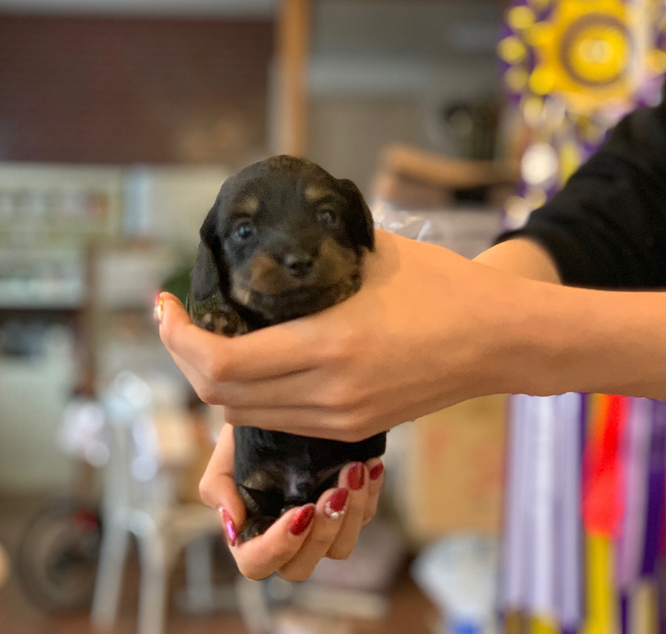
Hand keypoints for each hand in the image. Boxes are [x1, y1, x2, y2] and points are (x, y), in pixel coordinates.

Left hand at [158, 229, 531, 440]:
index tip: (163, 304)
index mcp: (330, 347)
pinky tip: (249, 363)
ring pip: (243, 415)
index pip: (220, 362)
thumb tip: (269, 236)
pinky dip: (250, 396)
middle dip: (184, 358)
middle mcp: (328, 395)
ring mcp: (341, 419)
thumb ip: (316, 252)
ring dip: (213, 381)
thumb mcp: (374, 254)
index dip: (177, 337)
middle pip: (220, 397)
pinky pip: (278, 420)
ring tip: (207, 338)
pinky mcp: (354, 429)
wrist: (502, 341)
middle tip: (179, 318)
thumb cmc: (446, 288)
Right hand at [199, 425, 384, 580]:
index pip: (257, 563)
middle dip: (322, 532)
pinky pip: (364, 518)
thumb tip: (234, 529)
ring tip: (354, 470)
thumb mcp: (225, 455)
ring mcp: (318, 529)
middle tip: (335, 492)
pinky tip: (369, 464)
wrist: (280, 404)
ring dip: (351, 513)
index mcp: (250, 534)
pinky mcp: (347, 511)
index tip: (300, 511)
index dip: (278, 546)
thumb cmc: (246, 435)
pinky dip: (369, 493)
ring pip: (340, 548)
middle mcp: (285, 540)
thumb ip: (217, 489)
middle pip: (301, 567)